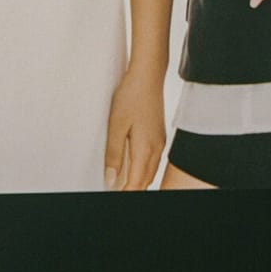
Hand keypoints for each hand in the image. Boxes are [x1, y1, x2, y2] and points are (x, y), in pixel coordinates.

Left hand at [103, 63, 166, 192]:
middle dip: (133, 189)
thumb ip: (114, 154)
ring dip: (138, 181)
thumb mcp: (116, 126)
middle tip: (117, 192)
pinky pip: (152, 161)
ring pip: (150, 171)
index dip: (126, 192)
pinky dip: (143, 170)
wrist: (147, 76)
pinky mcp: (157, 135)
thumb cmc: (131, 96)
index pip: (137, 182)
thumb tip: (111, 178)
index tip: (114, 194)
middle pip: (146, 180)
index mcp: (146, 149)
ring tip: (122, 186)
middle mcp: (156, 148)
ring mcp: (159, 142)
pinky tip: (132, 168)